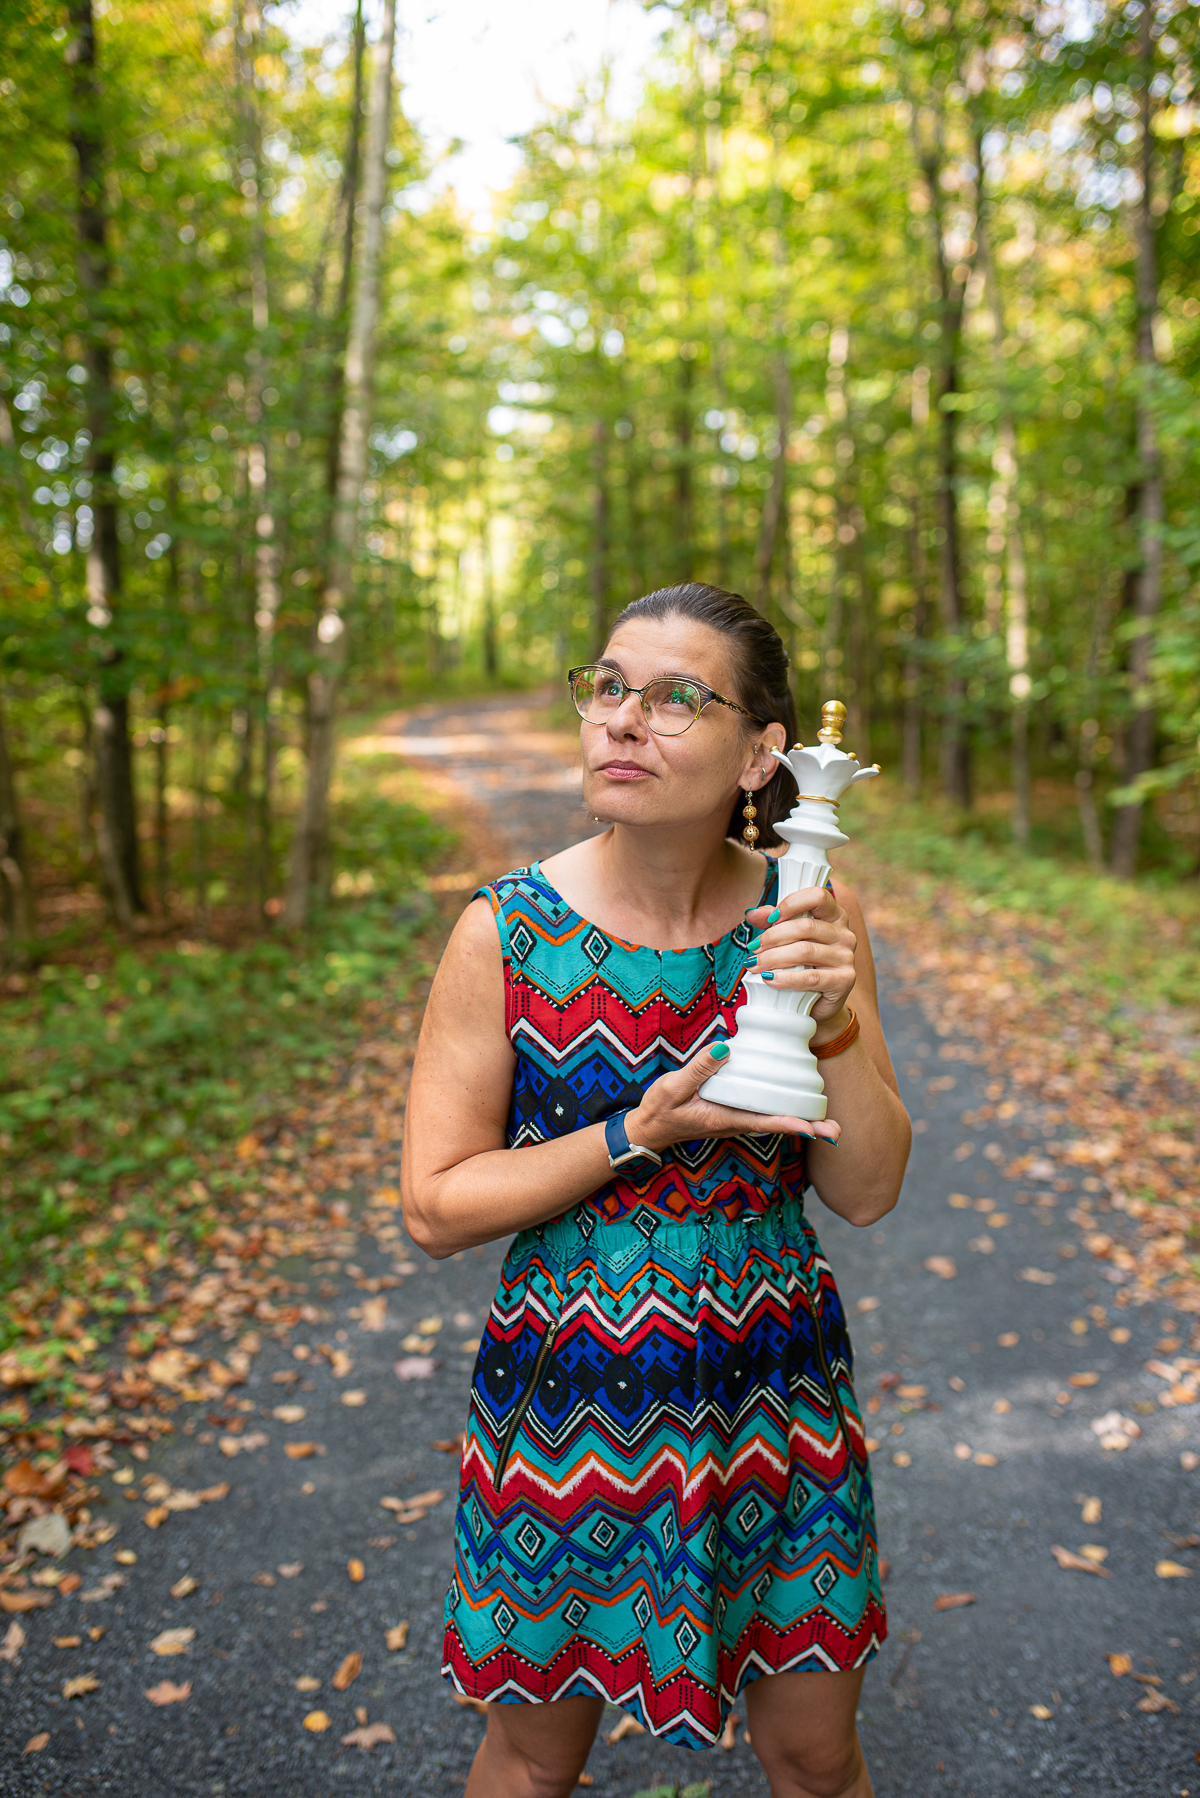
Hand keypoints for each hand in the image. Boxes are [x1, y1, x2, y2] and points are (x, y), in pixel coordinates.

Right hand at [626, 1042, 840, 1150]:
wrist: (649, 1127)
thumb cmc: (660, 1110)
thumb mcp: (673, 1087)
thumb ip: (699, 1068)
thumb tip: (725, 1047)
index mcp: (726, 1118)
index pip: (764, 1121)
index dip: (790, 1123)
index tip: (812, 1127)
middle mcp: (737, 1122)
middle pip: (779, 1124)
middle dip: (808, 1128)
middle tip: (837, 1132)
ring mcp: (738, 1119)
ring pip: (775, 1120)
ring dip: (802, 1121)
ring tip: (830, 1124)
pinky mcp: (735, 1111)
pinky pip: (765, 1112)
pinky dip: (786, 1111)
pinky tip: (798, 1100)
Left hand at [744, 882, 856, 1023]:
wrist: (819, 1003)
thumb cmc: (803, 965)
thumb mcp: (790, 939)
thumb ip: (774, 921)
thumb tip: (751, 913)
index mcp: (835, 916)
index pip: (817, 896)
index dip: (791, 903)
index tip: (770, 918)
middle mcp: (845, 934)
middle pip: (805, 926)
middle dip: (773, 937)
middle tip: (753, 948)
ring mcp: (847, 957)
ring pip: (804, 951)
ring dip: (773, 957)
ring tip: (754, 964)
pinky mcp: (844, 981)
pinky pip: (810, 977)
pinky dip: (785, 978)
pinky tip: (769, 979)